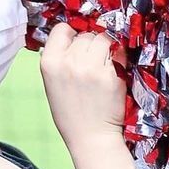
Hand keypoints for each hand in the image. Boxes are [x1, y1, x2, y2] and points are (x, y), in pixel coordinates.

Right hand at [39, 21, 126, 152]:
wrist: (90, 139)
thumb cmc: (71, 115)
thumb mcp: (53, 85)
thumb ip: (61, 59)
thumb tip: (75, 36)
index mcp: (49, 63)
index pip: (62, 29)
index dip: (72, 36)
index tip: (77, 48)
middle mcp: (68, 62)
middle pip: (86, 35)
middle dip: (91, 47)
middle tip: (92, 68)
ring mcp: (90, 67)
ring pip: (103, 40)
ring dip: (106, 51)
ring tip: (103, 71)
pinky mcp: (110, 74)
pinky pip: (118, 52)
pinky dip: (118, 60)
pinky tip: (113, 76)